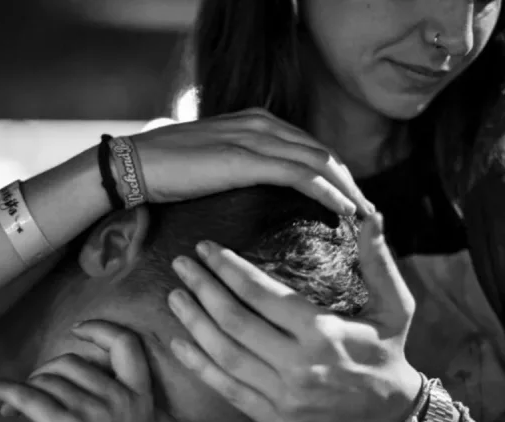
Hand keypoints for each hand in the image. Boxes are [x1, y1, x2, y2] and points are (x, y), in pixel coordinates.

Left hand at [0, 322, 204, 421]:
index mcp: (140, 398)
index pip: (126, 346)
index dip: (101, 330)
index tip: (80, 328)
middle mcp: (118, 398)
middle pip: (74, 362)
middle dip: (50, 369)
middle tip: (39, 383)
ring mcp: (91, 411)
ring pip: (50, 380)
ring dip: (30, 386)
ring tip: (18, 399)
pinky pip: (30, 399)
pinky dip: (8, 391)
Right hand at [131, 108, 374, 215]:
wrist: (135, 164)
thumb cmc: (169, 168)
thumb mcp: (215, 159)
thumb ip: (241, 163)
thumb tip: (258, 185)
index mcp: (256, 122)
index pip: (309, 147)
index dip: (335, 173)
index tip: (351, 199)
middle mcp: (261, 124)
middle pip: (322, 153)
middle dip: (350, 182)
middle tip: (369, 212)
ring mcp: (254, 139)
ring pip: (318, 163)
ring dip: (347, 190)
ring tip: (366, 216)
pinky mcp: (246, 159)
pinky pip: (301, 176)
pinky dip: (328, 193)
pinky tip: (344, 211)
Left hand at [165, 213, 421, 421]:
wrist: (389, 413)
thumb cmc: (387, 350)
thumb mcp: (396, 304)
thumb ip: (378, 261)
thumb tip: (371, 217)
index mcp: (324, 332)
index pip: (262, 294)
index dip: (228, 268)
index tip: (206, 248)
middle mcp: (299, 365)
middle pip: (234, 321)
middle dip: (202, 288)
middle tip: (181, 264)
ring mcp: (284, 396)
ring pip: (225, 354)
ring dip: (194, 322)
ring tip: (175, 296)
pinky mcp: (274, 418)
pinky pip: (227, 389)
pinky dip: (199, 365)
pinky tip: (178, 343)